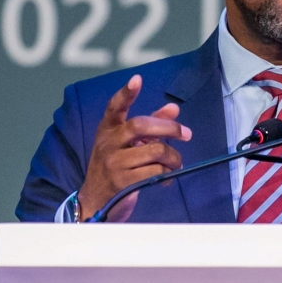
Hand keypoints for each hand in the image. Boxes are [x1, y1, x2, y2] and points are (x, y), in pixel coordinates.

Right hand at [78, 75, 191, 221]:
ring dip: (173, 157)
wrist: (95, 202)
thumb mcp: (127, 145)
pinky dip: (167, 174)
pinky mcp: (122, 182)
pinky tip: (167, 177)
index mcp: (107, 130)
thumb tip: (173, 108)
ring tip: (176, 162)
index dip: (126, 93)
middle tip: (186, 134)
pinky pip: (155, 172)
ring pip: (154, 151)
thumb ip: (150, 125)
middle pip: (141, 125)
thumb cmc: (115, 167)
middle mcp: (108, 143)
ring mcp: (114, 163)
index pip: (114, 107)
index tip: (137, 80)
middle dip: (169, 127)